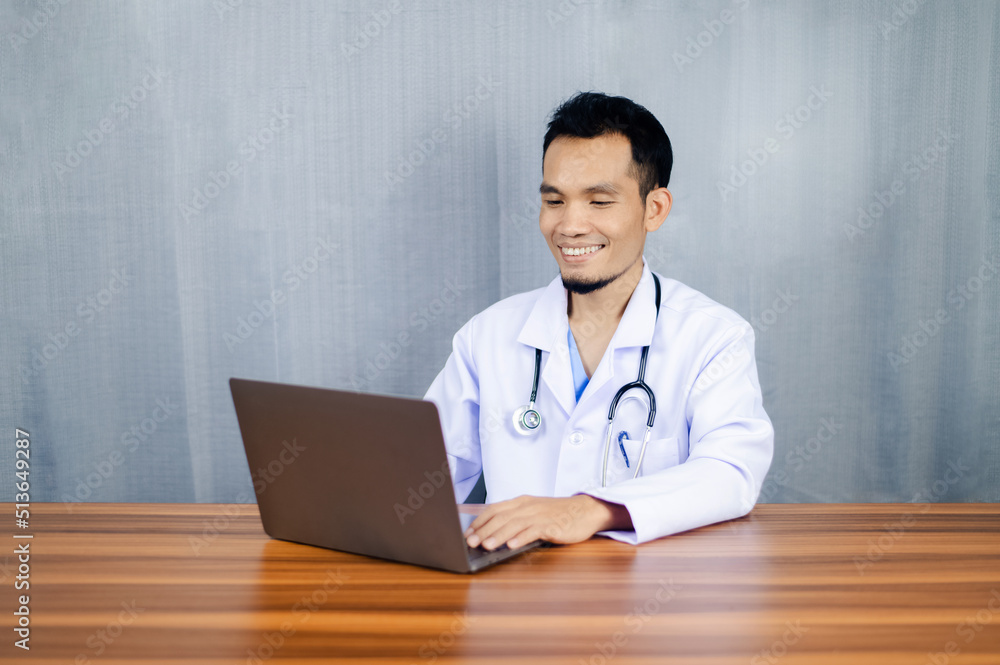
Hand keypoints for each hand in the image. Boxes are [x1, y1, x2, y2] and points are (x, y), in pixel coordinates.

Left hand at [464, 494, 631, 549]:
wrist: (585, 511)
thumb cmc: (558, 514)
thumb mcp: (533, 511)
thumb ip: (516, 518)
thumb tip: (493, 532)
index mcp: (521, 502)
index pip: (494, 509)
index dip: (480, 521)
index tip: (468, 533)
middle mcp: (528, 507)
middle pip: (501, 517)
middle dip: (483, 530)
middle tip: (470, 542)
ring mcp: (540, 516)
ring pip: (514, 524)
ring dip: (498, 535)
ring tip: (486, 545)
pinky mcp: (551, 526)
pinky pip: (533, 531)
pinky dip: (521, 538)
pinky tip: (512, 545)